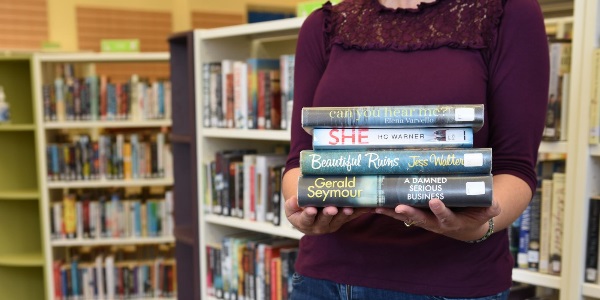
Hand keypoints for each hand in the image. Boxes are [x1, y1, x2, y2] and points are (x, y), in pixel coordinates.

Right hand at [284, 195, 371, 234]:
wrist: (309, 217)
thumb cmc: (299, 210)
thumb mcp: (292, 208)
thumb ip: (292, 205)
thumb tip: (294, 200)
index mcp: (305, 223)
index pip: (306, 219)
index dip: (308, 214)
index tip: (311, 209)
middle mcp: (319, 226)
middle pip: (324, 220)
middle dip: (328, 214)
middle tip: (332, 208)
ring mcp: (333, 224)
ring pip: (339, 219)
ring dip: (345, 213)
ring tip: (349, 208)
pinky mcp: (343, 220)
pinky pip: (352, 216)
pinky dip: (360, 211)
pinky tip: (369, 207)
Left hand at [375, 198, 500, 241]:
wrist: (466, 225)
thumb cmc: (476, 214)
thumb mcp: (486, 212)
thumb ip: (490, 207)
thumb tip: (494, 203)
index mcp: (452, 221)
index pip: (446, 216)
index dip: (440, 210)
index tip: (434, 201)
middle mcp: (435, 223)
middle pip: (421, 219)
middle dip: (410, 213)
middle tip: (399, 206)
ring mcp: (425, 220)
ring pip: (407, 217)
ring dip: (393, 212)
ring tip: (379, 207)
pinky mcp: (417, 216)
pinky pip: (401, 214)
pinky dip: (389, 210)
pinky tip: (376, 205)